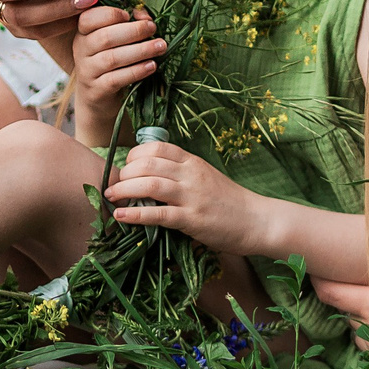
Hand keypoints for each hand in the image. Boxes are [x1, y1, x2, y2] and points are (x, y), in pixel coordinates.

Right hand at [72, 4, 165, 146]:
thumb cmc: (110, 61)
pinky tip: (151, 66)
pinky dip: (136, 71)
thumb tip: (143, 15)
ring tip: (160, 46)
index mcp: (83, 32)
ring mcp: (87, 71)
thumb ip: (128, 22)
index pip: (89, 18)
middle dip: (134, 30)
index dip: (110, 14)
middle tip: (153, 28)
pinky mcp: (96, 90)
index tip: (130, 15)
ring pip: (112, 58)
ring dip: (140, 50)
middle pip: (105, 37)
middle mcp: (81, 50)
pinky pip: (116, 79)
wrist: (97, 97)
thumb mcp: (115, 40)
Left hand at [104, 142, 274, 252]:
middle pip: (147, 163)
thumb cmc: (229, 201)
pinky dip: (135, 215)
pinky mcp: (192, 219)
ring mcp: (192, 196)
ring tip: (112, 197)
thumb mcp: (205, 177)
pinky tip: (121, 217)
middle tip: (115, 185)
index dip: (134, 155)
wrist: (257, 220)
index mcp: (192, 161)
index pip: (156, 147)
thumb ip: (181, 173)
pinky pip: (157, 214)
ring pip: (149, 184)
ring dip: (124, 190)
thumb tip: (148, 175)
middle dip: (124, 173)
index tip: (126, 168)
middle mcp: (191, 174)